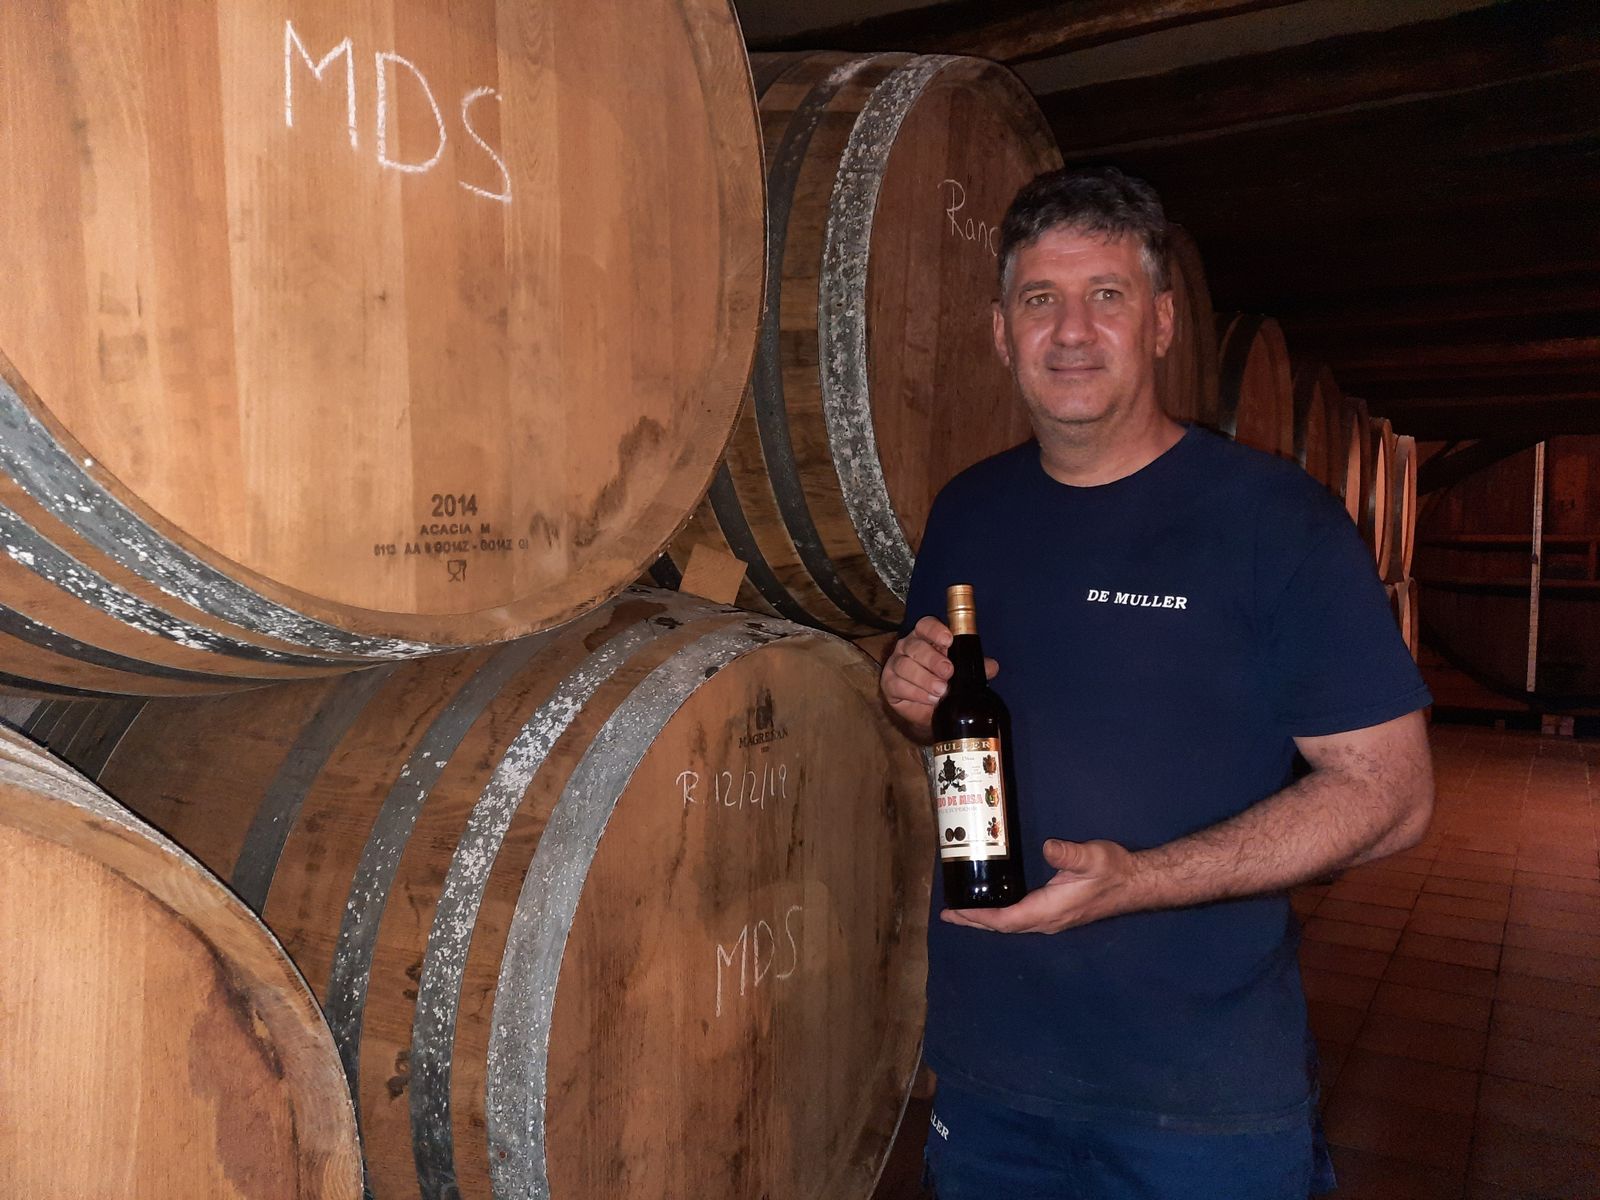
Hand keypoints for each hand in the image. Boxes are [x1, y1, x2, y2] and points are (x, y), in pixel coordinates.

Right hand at [879, 616, 998, 737]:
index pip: (926, 625)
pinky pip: (898, 684)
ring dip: (924, 679)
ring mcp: (896, 664)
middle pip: (915, 646)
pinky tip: (928, 699)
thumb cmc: (946, 682)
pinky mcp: (889, 683)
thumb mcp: (964, 673)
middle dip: (932, 659)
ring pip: (905, 665)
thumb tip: (992, 666)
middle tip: (948, 672)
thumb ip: (976, 667)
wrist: (931, 710)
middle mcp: (908, 647)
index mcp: (926, 637)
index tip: (948, 640)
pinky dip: (915, 692)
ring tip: (941, 691)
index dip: (936, 631)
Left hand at [942, 838, 1144, 933]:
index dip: (979, 917)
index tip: (955, 912)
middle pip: (1003, 926)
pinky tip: (995, 906)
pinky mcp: (1057, 914)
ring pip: (1012, 924)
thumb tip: (1048, 847)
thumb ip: (1069, 854)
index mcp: (1050, 910)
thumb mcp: (1092, 857)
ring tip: (964, 912)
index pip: (1006, 919)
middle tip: (949, 914)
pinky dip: (1001, 916)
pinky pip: (1022, 919)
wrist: (1136, 883)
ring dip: (986, 920)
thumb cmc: (1114, 870)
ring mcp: (1053, 920)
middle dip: (975, 921)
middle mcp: (1048, 920)